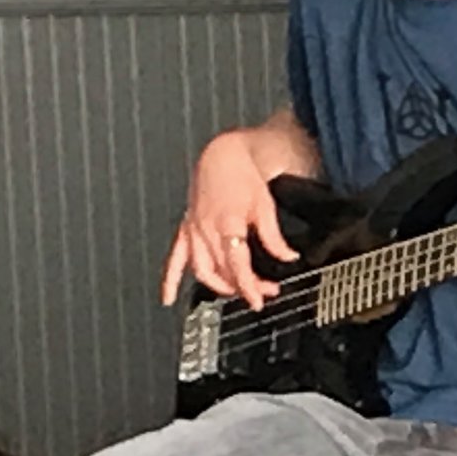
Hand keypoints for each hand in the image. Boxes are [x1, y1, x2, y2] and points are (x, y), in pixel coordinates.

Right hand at [159, 130, 298, 309]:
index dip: (248, 286)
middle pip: (222, 270)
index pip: (237, 265)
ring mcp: (193, 230)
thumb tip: (288, 257)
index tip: (258, 299)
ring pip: (201, 269)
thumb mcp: (265, 207)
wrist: (222, 156)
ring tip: (235, 292)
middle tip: (263, 293)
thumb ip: (274, 238)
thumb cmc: (242, 176)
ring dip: (218, 286)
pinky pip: (175, 258)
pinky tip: (168, 296)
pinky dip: (170, 279)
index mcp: (227, 222)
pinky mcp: (186, 229)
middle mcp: (206, 229)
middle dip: (242, 287)